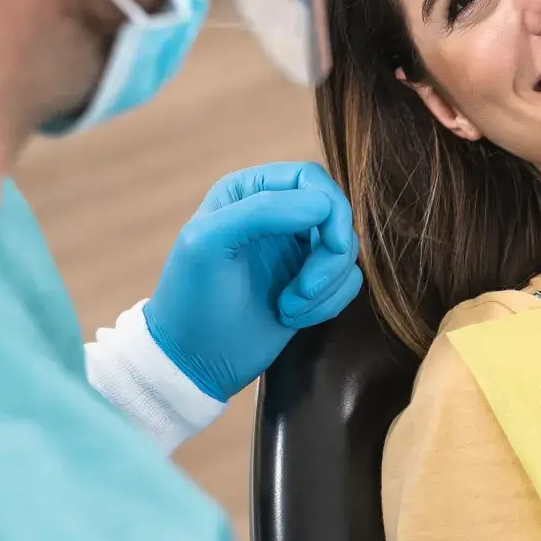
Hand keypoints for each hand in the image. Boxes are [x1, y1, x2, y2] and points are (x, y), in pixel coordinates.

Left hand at [144, 162, 362, 399]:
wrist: (194, 362)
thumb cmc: (192, 298)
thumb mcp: (210, 242)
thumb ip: (261, 211)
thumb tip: (324, 205)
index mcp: (249, 192)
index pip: (312, 179)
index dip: (330, 209)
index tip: (332, 245)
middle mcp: (278, 214)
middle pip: (337, 215)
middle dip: (330, 256)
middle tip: (304, 290)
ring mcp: (297, 250)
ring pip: (347, 250)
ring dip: (325, 286)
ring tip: (289, 310)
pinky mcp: (313, 283)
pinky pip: (349, 281)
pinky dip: (329, 303)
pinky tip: (294, 319)